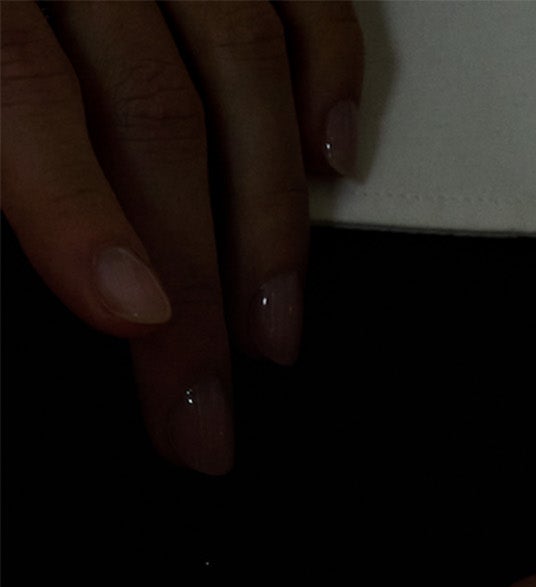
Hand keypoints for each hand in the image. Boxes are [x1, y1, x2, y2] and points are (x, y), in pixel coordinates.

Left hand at [0, 0, 362, 470]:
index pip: (19, 80)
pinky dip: (328, 81)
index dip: (73, 206)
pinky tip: (326, 165)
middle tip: (201, 396)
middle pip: (148, 103)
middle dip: (191, 274)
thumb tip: (53, 252)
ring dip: (270, 217)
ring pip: (241, 64)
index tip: (129, 316)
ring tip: (273, 326)